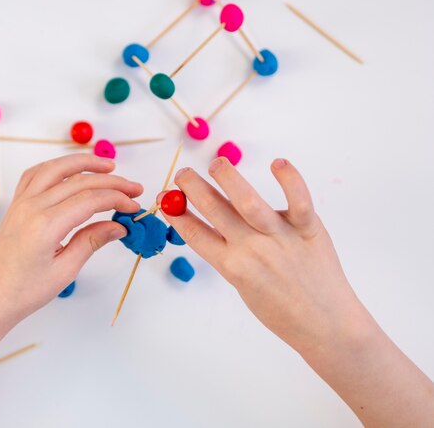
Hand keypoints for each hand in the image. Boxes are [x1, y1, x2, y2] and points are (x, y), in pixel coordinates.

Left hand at [0, 154, 142, 334]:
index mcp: (46, 226)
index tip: (134, 206)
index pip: (90, 200)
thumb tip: (118, 226)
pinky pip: (36, 174)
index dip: (117, 199)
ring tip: (108, 165)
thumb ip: (91, 242)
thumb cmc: (24, 292)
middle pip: (79, 181)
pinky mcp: (16, 205)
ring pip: (56, 169)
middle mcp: (32, 207)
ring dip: (84, 163)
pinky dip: (56, 167)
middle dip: (111, 182)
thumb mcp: (64, 271)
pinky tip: (71, 170)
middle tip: (134, 188)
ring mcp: (21, 203)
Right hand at [160, 157, 361, 352]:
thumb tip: (211, 224)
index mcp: (232, 266)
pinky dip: (289, 180)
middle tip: (182, 174)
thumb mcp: (244, 286)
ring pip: (248, 201)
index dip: (175, 212)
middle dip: (191, 187)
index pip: (194, 233)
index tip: (164, 197)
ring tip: (215, 165)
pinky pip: (299, 201)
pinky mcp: (308, 229)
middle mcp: (251, 250)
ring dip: (227, 178)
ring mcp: (279, 238)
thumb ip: (228, 255)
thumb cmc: (281, 310)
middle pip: (214, 210)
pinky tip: (277, 163)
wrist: (326, 326)